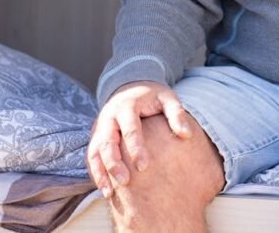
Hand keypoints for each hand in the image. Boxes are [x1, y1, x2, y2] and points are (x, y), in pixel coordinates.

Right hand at [86, 81, 191, 197]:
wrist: (131, 86)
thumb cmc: (153, 96)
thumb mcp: (167, 97)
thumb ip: (177, 113)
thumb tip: (187, 134)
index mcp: (127, 106)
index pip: (130, 129)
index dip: (136, 148)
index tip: (144, 167)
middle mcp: (109, 117)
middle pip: (107, 142)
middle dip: (114, 163)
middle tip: (126, 182)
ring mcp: (100, 127)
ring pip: (95, 151)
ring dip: (101, 172)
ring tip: (110, 193)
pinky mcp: (96, 136)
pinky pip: (92, 156)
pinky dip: (96, 172)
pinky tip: (106, 189)